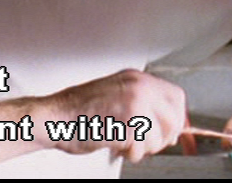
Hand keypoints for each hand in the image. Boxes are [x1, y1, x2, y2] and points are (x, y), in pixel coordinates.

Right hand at [42, 69, 187, 161]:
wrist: (54, 117)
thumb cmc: (78, 110)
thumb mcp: (115, 95)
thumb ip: (142, 103)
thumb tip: (168, 122)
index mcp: (135, 78)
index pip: (176, 97)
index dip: (177, 118)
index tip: (171, 130)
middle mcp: (137, 88)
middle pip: (174, 119)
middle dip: (163, 137)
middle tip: (147, 142)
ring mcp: (133, 105)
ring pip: (159, 138)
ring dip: (143, 147)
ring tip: (123, 141)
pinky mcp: (126, 124)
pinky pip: (141, 148)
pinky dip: (129, 153)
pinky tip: (115, 144)